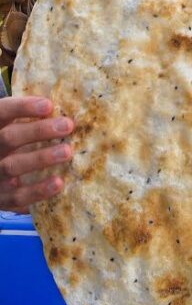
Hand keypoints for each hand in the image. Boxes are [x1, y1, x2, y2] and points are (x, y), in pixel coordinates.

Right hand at [1, 97, 74, 212]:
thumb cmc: (13, 148)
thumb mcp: (13, 130)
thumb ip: (32, 121)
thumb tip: (71, 110)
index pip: (2, 111)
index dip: (22, 107)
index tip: (49, 105)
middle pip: (8, 138)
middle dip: (38, 131)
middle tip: (68, 125)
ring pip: (12, 166)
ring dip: (40, 158)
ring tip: (67, 152)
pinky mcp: (0, 198)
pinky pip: (17, 196)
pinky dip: (37, 190)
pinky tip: (59, 183)